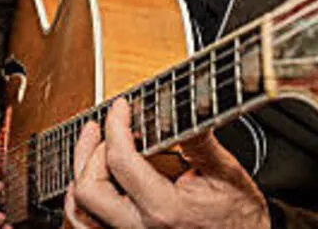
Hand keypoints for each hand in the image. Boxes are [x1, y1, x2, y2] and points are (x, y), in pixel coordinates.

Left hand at [65, 98, 269, 228]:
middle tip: (100, 127)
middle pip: (89, 189)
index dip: (115, 125)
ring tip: (91, 149)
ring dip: (80, 175)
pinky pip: (87, 227)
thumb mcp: (225, 172)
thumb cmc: (239, 218)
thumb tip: (185, 101)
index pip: (120, 161)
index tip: (121, 107)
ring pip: (79, 212)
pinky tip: (92, 181)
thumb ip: (197, 138)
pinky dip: (81, 203)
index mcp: (164, 210)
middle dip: (89, 151)